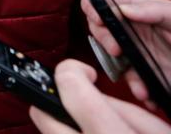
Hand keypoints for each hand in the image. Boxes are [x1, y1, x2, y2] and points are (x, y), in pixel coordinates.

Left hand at [30, 59, 170, 132]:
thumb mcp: (158, 132)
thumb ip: (121, 110)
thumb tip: (90, 91)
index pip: (72, 91)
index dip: (73, 72)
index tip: (85, 74)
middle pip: (41, 114)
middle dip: (56, 100)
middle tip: (82, 102)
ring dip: (64, 126)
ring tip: (93, 129)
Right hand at [82, 0, 170, 103]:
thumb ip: (153, 9)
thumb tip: (122, 9)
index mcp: (139, 9)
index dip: (95, 7)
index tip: (101, 20)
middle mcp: (134, 28)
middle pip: (101, 28)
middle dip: (104, 41)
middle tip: (118, 50)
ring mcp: (138, 51)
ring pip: (113, 59)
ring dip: (123, 73)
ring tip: (140, 85)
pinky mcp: (146, 72)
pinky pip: (131, 80)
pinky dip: (137, 89)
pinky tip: (149, 94)